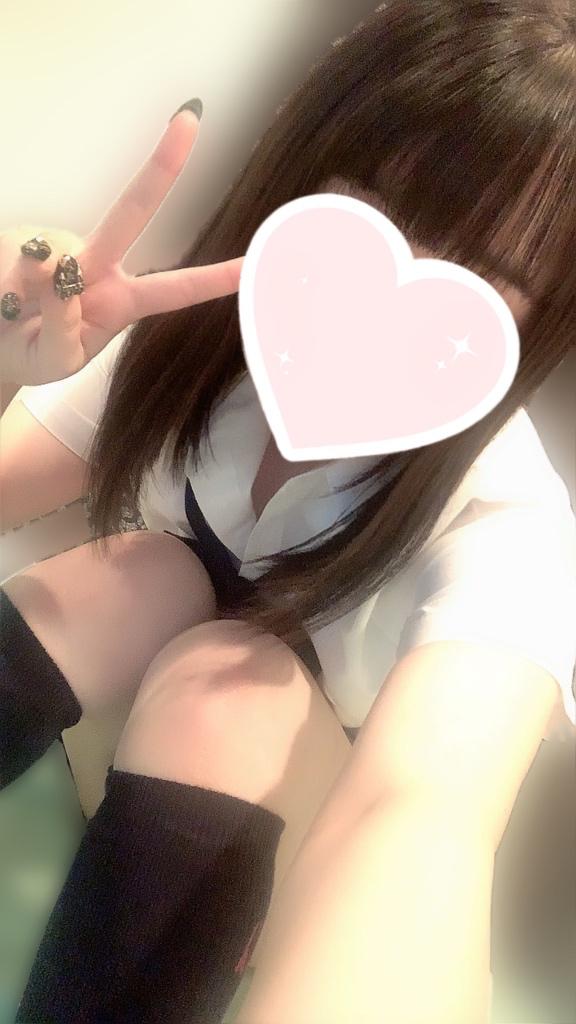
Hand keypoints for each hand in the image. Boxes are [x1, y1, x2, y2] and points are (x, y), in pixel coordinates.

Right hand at [0, 106, 242, 385]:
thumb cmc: (33, 355)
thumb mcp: (55, 360)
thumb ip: (62, 325)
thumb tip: (59, 269)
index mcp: (122, 302)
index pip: (174, 291)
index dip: (213, 278)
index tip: (251, 263)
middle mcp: (98, 266)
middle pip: (132, 214)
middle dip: (162, 169)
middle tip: (189, 120)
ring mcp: (61, 246)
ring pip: (51, 254)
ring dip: (27, 285)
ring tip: (14, 311)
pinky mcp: (22, 234)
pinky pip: (17, 251)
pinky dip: (7, 278)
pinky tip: (5, 293)